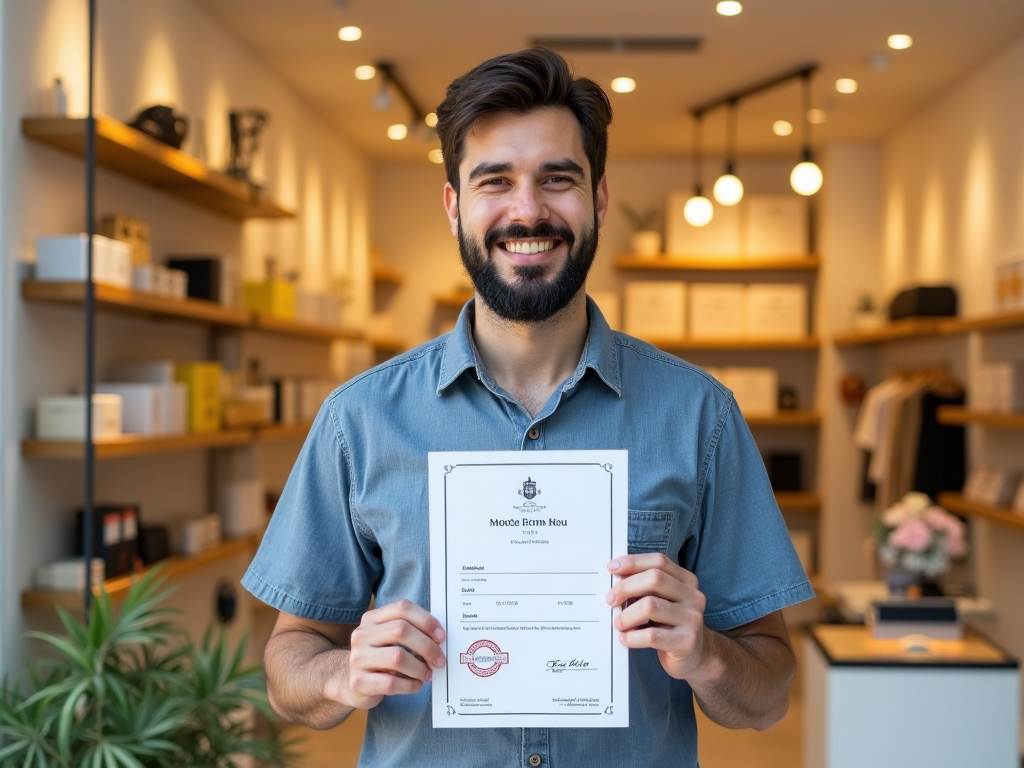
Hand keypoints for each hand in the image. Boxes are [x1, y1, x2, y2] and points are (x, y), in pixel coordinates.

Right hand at [341, 599, 446, 708]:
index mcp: (372, 618)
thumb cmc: (381, 657)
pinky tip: (415, 685)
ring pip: (397, 657)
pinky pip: (391, 683)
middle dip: (427, 646)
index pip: (402, 608)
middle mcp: (362, 634)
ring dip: (419, 668)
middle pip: (401, 630)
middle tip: (439, 660)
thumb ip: (410, 631)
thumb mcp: (390, 638)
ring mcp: (357, 658)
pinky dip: (410, 685)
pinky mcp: (358, 682)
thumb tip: (439, 638)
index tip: (441, 636)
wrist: (350, 681)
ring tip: (426, 674)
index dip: (426, 620)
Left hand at [606, 553, 707, 679]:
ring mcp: (692, 619)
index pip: (659, 561)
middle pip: (654, 579)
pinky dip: (632, 636)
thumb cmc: (670, 625)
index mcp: (686, 581)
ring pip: (650, 606)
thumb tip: (616, 575)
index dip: (633, 562)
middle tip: (610, 600)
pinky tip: (625, 638)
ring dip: (627, 615)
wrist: (695, 657)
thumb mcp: (663, 600)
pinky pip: (651, 635)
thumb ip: (645, 586)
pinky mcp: (686, 642)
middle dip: (626, 587)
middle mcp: (693, 596)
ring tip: (619, 623)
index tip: (611, 568)